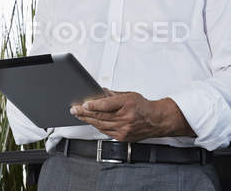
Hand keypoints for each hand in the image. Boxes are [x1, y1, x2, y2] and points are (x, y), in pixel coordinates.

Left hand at [70, 89, 195, 141]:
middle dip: (85, 113)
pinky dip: (97, 126)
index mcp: (127, 104)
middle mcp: (126, 118)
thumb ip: (113, 95)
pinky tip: (90, 121)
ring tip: (78, 115)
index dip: (94, 105)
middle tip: (74, 109)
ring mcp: (124, 129)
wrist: (156, 120)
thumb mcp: (129, 95)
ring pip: (101, 125)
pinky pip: (105, 131)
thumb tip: (99, 92)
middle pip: (101, 116)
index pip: (107, 105)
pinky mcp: (122, 137)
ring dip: (88, 120)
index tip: (83, 104)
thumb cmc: (143, 106)